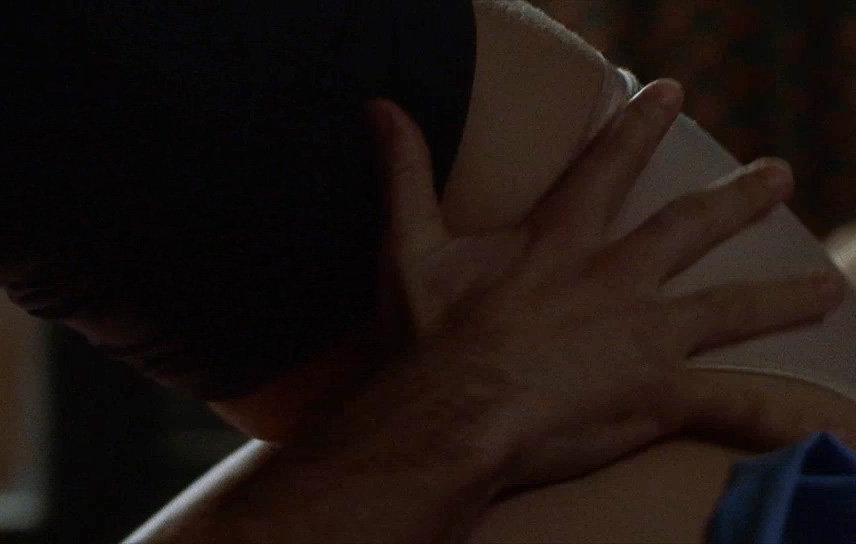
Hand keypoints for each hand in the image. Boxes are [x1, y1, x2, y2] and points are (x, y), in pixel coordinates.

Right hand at [324, 80, 846, 490]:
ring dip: (782, 296)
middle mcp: (613, 278)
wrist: (452, 413)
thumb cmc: (429, 336)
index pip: (607, 167)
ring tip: (828, 287)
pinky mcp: (656, 395)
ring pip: (730, 309)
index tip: (671, 93)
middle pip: (688, 228)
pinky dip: (770, 416)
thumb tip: (381, 107)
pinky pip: (727, 406)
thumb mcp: (408, 246)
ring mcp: (644, 336)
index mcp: (557, 241)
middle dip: (737, 199)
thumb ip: (404, 173)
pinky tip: (810, 425)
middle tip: (778, 175)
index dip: (639, 126)